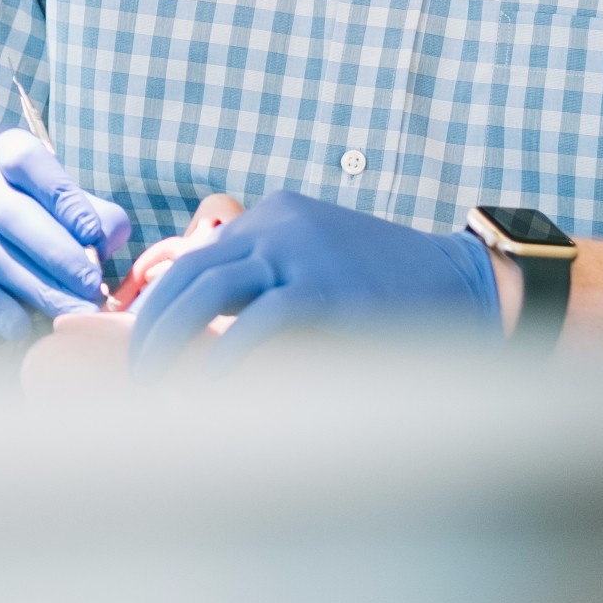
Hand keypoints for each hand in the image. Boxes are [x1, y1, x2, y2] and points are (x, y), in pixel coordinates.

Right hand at [0, 124, 130, 347]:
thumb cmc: (35, 211)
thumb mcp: (64, 201)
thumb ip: (93, 214)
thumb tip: (106, 239)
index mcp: (2, 146)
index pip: (28, 162)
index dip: (62, 198)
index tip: (94, 235)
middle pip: (9, 214)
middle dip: (55, 254)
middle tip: (90, 286)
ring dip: (35, 288)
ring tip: (72, 313)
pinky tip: (23, 326)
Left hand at [126, 190, 496, 372]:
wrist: (465, 285)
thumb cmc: (387, 295)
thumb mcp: (317, 272)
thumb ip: (265, 289)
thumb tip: (200, 336)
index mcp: (272, 217)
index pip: (195, 260)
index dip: (159, 306)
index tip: (141, 348)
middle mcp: (278, 226)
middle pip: (188, 273)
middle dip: (151, 325)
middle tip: (136, 374)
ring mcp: (301, 252)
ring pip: (208, 290)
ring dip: (170, 339)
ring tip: (154, 384)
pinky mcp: (327, 288)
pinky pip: (259, 321)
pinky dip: (226, 355)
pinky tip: (209, 385)